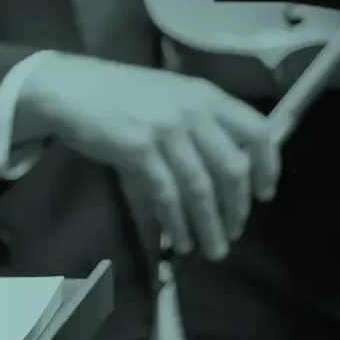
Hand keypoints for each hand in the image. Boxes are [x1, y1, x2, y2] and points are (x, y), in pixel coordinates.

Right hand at [18, 55, 282, 261]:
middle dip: (237, 208)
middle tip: (234, 232)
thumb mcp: (172, 98)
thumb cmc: (123, 96)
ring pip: (201, 188)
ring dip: (209, 225)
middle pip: (232, 168)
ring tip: (213, 249)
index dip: (268, 166)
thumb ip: (202, 128)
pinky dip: (176, 223)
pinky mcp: (139, 149)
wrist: (71, 90)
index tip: (265, 194)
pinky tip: (179, 241)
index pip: (257, 131)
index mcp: (206, 95)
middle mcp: (193, 110)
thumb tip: (230, 175)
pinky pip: (167, 195)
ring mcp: (166, 129)